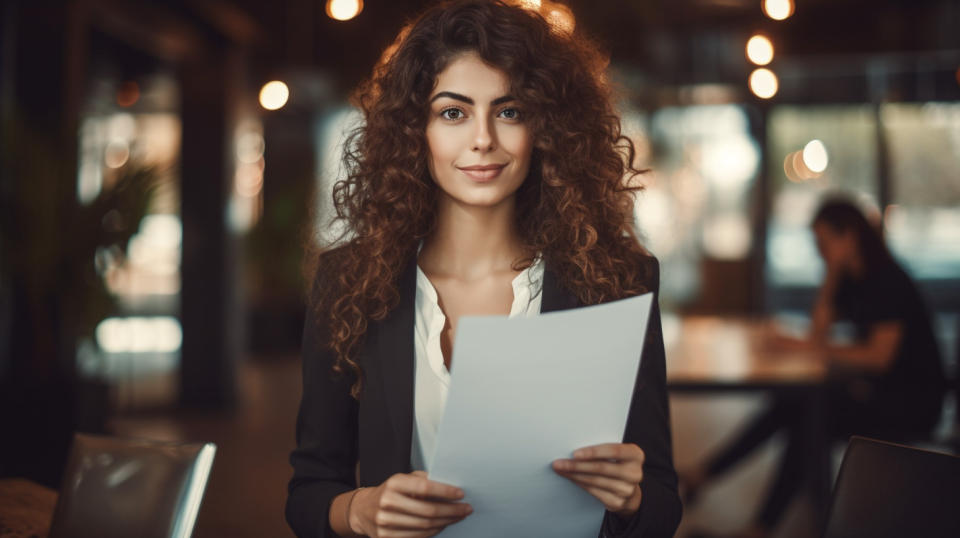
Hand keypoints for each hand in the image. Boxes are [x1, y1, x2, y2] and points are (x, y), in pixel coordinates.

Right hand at [350, 471, 471, 536]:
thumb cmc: (389, 492)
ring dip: (446, 522)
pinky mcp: (386, 537)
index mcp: (393, 483)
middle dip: (451, 511)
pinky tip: (442, 525)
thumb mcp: (403, 479)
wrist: (363, 509)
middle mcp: (387, 502)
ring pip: (424, 526)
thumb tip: (449, 483)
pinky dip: (433, 532)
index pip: (425, 488)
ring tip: (457, 517)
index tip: (460, 494)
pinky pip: (417, 536)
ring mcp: (385, 522)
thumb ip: (423, 480)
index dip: (445, 492)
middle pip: (427, 511)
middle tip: (465, 509)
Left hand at [552, 443, 643, 517]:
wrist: (629, 489)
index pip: (614, 451)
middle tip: (559, 463)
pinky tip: (570, 478)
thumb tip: (574, 447)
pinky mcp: (618, 502)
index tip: (575, 454)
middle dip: (577, 465)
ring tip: (561, 469)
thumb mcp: (618, 453)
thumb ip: (604, 448)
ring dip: (574, 475)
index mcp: (635, 455)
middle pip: (601, 468)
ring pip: (594, 481)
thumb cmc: (618, 463)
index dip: (593, 452)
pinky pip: (593, 491)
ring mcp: (627, 490)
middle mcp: (634, 473)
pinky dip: (579, 483)